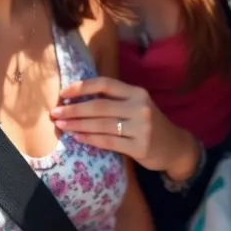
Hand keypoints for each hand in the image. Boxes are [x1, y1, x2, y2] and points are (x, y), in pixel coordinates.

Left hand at [52, 75, 198, 175]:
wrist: (175, 146)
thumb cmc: (147, 123)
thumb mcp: (136, 105)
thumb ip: (114, 100)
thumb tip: (77, 97)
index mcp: (136, 92)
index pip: (105, 84)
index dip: (82, 87)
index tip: (63, 93)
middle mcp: (140, 107)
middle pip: (99, 106)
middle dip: (74, 109)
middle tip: (55, 112)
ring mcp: (142, 127)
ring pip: (102, 124)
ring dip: (78, 125)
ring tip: (62, 125)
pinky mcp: (140, 147)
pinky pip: (109, 142)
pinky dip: (90, 139)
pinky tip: (77, 137)